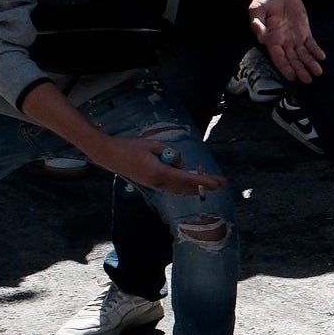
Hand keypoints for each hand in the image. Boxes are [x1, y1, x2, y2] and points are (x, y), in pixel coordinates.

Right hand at [96, 132, 226, 198]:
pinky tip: (193, 189)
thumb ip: (171, 154)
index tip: (217, 183)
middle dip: (205, 185)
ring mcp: (155, 185)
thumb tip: (181, 164)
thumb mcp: (154, 145)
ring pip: (180, 189)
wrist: (111, 156)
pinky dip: (185, 188)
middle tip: (222, 184)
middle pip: (187, 186)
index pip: (187, 178)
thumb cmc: (131, 148)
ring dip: (196, 187)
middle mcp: (159, 182)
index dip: (204, 181)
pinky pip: (173, 188)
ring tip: (212, 185)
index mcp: (160, 172)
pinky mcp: (152, 184)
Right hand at [247, 0, 326, 83]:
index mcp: (271, 39)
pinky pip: (311, 43)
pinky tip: (321, 57)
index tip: (291, 76)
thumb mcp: (256, 9)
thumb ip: (257, 23)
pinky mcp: (303, 30)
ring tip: (318, 72)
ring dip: (310, 63)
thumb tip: (260, 37)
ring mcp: (294, 37)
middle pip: (292, 59)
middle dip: (300, 70)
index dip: (285, 67)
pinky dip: (316, 50)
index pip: (278, 57)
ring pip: (303, 54)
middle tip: (308, 80)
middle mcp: (283, 41)